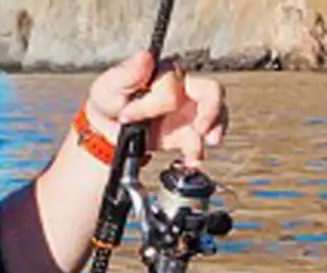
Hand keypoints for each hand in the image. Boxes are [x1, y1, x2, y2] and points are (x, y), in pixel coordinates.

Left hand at [85, 51, 227, 164]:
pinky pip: (204, 140)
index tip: (129, 116)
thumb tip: (145, 58)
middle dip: (211, 112)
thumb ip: (127, 73)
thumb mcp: (109, 86)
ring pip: (217, 116)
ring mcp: (188, 112)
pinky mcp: (188, 133)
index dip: (151, 105)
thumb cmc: (109, 103)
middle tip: (200, 129)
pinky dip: (199, 152)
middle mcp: (182, 89)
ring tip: (196, 152)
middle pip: (212, 91)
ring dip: (212, 133)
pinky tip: (190, 160)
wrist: (108, 133)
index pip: (172, 86)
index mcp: (165, 72)